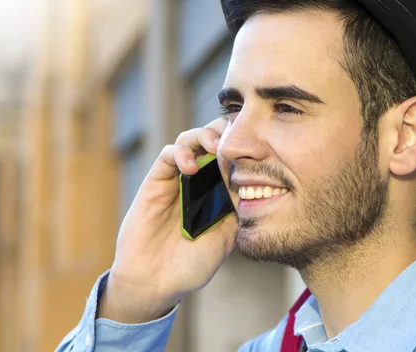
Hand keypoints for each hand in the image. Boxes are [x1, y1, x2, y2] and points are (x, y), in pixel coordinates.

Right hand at [97, 118, 237, 322]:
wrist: (156, 282)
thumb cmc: (191, 265)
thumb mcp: (226, 237)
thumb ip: (238, 211)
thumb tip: (257, 183)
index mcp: (219, 192)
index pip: (232, 157)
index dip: (244, 147)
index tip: (259, 144)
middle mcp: (200, 181)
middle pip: (212, 140)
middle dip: (225, 132)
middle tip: (237, 135)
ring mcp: (177, 179)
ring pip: (190, 140)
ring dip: (204, 136)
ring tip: (215, 146)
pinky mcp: (156, 181)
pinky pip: (168, 155)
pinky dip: (181, 153)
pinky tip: (192, 167)